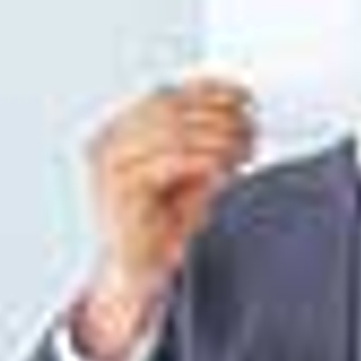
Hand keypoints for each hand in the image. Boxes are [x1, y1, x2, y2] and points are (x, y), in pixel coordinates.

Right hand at [77, 81, 253, 357]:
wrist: (137, 270)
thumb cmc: (159, 225)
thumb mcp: (191, 176)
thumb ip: (206, 146)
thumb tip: (241, 119)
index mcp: (120, 131)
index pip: (163, 95)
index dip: (206, 90)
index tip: (242, 95)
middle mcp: (108, 141)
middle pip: (170, 109)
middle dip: (218, 115)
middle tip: (251, 127)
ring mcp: (109, 163)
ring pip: (172, 131)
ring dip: (217, 137)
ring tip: (245, 149)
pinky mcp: (119, 186)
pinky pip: (169, 161)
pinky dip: (204, 160)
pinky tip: (225, 170)